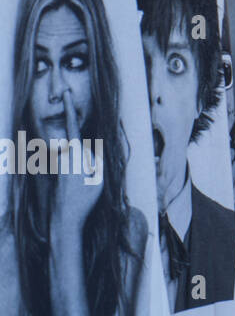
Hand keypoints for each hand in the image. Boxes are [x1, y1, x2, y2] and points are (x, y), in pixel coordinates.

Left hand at [49, 104, 101, 238]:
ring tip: (82, 192)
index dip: (71, 110)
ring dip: (85, 175)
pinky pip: (73, 174)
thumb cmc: (83, 199)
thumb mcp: (99, 177)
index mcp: (74, 154)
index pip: (74, 127)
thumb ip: (95, 159)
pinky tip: (77, 196)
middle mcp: (63, 158)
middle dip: (89, 165)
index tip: (67, 94)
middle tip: (88, 183)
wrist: (63, 220)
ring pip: (78, 164)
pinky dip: (79, 183)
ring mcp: (58, 169)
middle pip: (81, 151)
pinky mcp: (55, 179)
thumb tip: (89, 151)